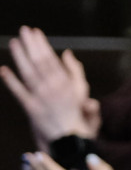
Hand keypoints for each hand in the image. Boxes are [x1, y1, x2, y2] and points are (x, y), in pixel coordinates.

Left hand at [1, 27, 98, 149]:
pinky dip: (10, 81)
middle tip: (23, 30)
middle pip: (39, 62)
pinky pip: (19, 92)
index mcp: (66, 83)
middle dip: (30, 45)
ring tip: (14, 42)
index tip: (36, 32)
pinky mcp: (31, 108)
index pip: (51, 58)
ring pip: (28, 73)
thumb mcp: (83, 91)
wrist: (72, 139)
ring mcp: (41, 97)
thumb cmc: (79, 115)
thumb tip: (67, 53)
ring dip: (20, 57)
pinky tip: (3, 70)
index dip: (42, 44)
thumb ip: (76, 71)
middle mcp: (53, 87)